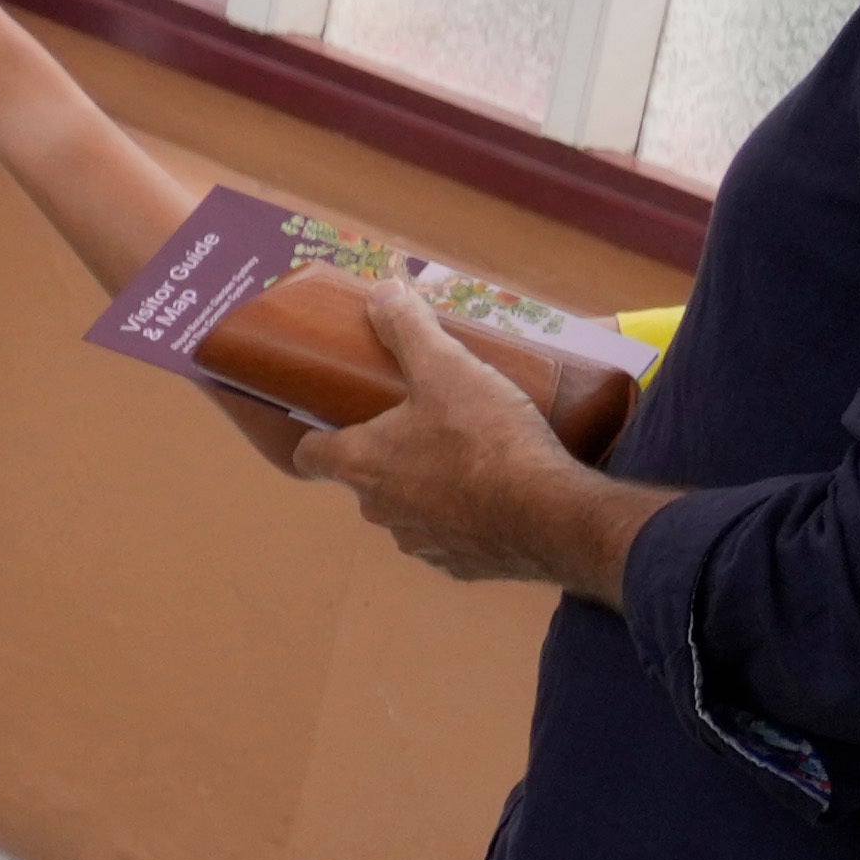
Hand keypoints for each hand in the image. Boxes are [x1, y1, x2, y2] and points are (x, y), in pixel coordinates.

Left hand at [290, 290, 656, 603]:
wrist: (549, 515)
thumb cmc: (485, 438)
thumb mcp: (446, 367)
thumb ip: (410, 329)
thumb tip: (382, 292)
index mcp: (361, 464)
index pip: (310, 455)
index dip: (318, 436)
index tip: (335, 420)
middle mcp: (379, 511)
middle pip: (365, 480)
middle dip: (387, 455)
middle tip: (424, 424)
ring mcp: (419, 544)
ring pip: (410, 511)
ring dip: (428, 489)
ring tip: (468, 458)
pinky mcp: (461, 566)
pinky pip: (453, 538)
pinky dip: (466, 520)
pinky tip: (497, 498)